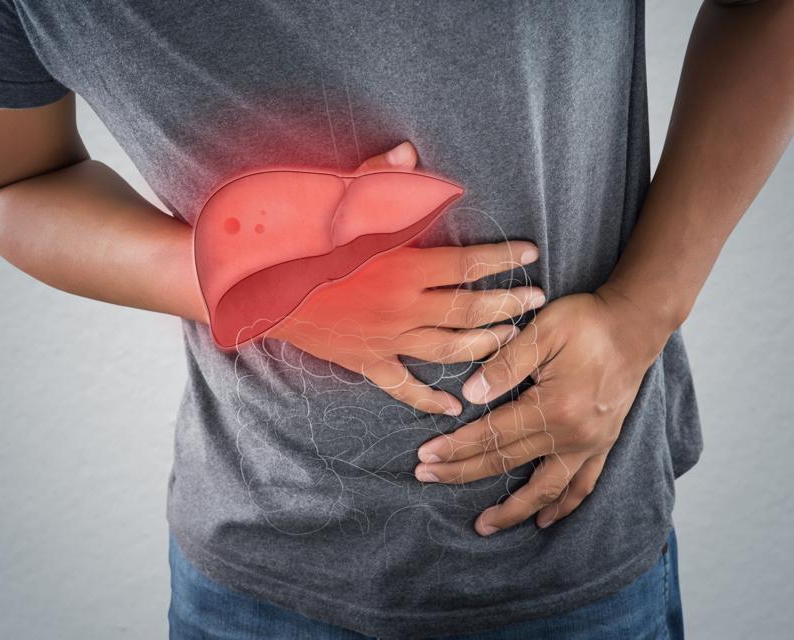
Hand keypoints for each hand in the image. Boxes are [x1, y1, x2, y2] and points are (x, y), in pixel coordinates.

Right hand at [268, 142, 544, 415]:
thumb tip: (410, 154)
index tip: (530, 255)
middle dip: (508, 304)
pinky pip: (404, 388)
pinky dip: (429, 399)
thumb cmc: (299, 240)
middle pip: (470, 310)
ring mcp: (386, 339)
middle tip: (536, 300)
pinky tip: (452, 407)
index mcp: (402, 266)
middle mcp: (402, 307)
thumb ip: (378, 180)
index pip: (468, 265)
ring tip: (510, 338)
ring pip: (449, 349)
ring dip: (485, 345)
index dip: (503, 260)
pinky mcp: (366, 361)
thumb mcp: (336, 202)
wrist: (257, 286)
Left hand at [412, 284, 671, 533]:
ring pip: (545, 488)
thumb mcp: (543, 330)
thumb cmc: (587, 322)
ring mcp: (590, 444)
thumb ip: (505, 364)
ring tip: (483, 525)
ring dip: (512, 510)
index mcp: (553, 406)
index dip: (456, 446)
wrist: (635, 325)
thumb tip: (469, 396)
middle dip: (462, 472)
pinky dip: (562, 506)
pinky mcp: (603, 444)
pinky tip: (543, 519)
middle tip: (427, 477)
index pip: (492, 434)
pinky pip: (582, 485)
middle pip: (507, 461)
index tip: (426, 456)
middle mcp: (572, 434)